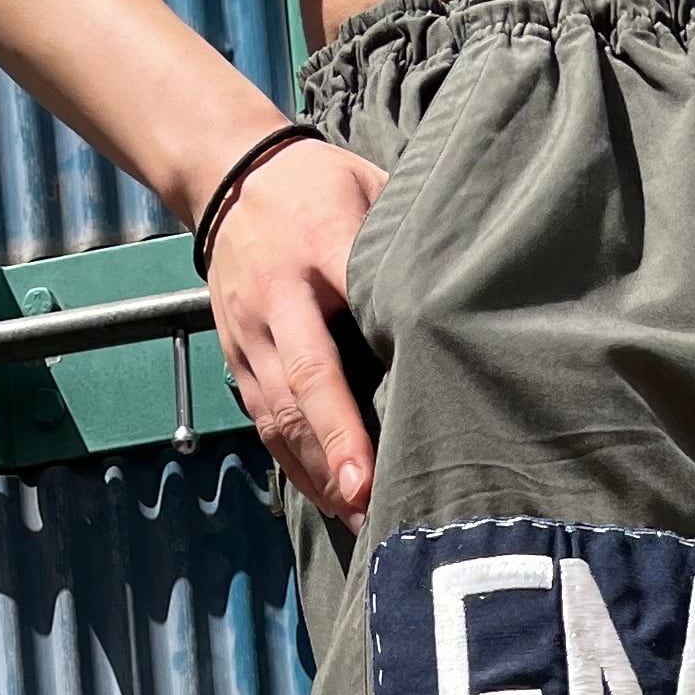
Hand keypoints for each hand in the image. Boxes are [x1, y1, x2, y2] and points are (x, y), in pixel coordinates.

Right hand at [199, 136, 388, 528]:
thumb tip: (466, 286)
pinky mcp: (236, 358)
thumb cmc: (318, 186)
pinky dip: (295, 466)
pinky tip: (330, 499)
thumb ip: (403, 238)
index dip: (373, 356)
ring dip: (317, 469)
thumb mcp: (367, 188)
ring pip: (279, 413)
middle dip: (334, 442)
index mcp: (318, 241)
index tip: (402, 406)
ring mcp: (249, 333)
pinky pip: (263, 421)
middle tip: (368, 496)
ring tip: (359, 517)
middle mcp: (277, 296)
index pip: (351, 301)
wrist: (228, 177)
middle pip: (304, 379)